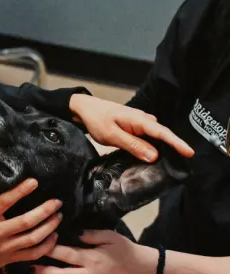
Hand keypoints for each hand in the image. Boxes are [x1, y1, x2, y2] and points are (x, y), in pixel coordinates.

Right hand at [0, 179, 61, 273]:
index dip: (21, 191)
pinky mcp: (11, 259)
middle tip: (57, 202)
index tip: (34, 181)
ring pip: (33, 238)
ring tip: (58, 216)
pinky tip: (54, 236)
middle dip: (45, 210)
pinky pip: (33, 253)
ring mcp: (6, 248)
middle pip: (26, 222)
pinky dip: (47, 245)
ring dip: (49, 226)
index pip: (5, 202)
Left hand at [31, 230, 157, 273]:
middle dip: (44, 273)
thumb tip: (73, 232)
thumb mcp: (110, 236)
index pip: (66, 254)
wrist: (143, 269)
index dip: (50, 249)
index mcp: (91, 258)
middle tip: (30, 269)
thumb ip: (90, 234)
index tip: (37, 245)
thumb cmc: (124, 250)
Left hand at [69, 94, 193, 161]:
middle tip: (181, 164)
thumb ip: (132, 145)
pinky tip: (150, 156)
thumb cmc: (96, 120)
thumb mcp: (112, 135)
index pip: (162, 133)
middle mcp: (143, 119)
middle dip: (173, 148)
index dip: (177, 143)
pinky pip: (147, 137)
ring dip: (161, 148)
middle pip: (162, 135)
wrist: (84, 109)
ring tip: (169, 163)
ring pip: (155, 137)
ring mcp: (139, 122)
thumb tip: (154, 156)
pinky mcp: (134, 126)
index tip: (189, 153)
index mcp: (139, 120)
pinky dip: (151, 146)